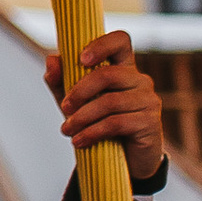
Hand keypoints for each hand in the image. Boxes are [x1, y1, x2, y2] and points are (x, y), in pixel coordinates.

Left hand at [44, 29, 165, 184]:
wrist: (125, 160)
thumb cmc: (99, 122)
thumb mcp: (75, 101)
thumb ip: (61, 80)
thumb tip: (51, 60)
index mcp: (123, 67)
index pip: (120, 41)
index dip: (101, 45)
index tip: (80, 60)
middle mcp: (140, 79)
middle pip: (108, 74)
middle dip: (80, 91)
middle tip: (64, 107)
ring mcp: (148, 100)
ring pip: (110, 102)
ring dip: (82, 117)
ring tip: (67, 130)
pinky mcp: (150, 122)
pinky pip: (116, 123)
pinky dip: (92, 132)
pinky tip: (79, 141)